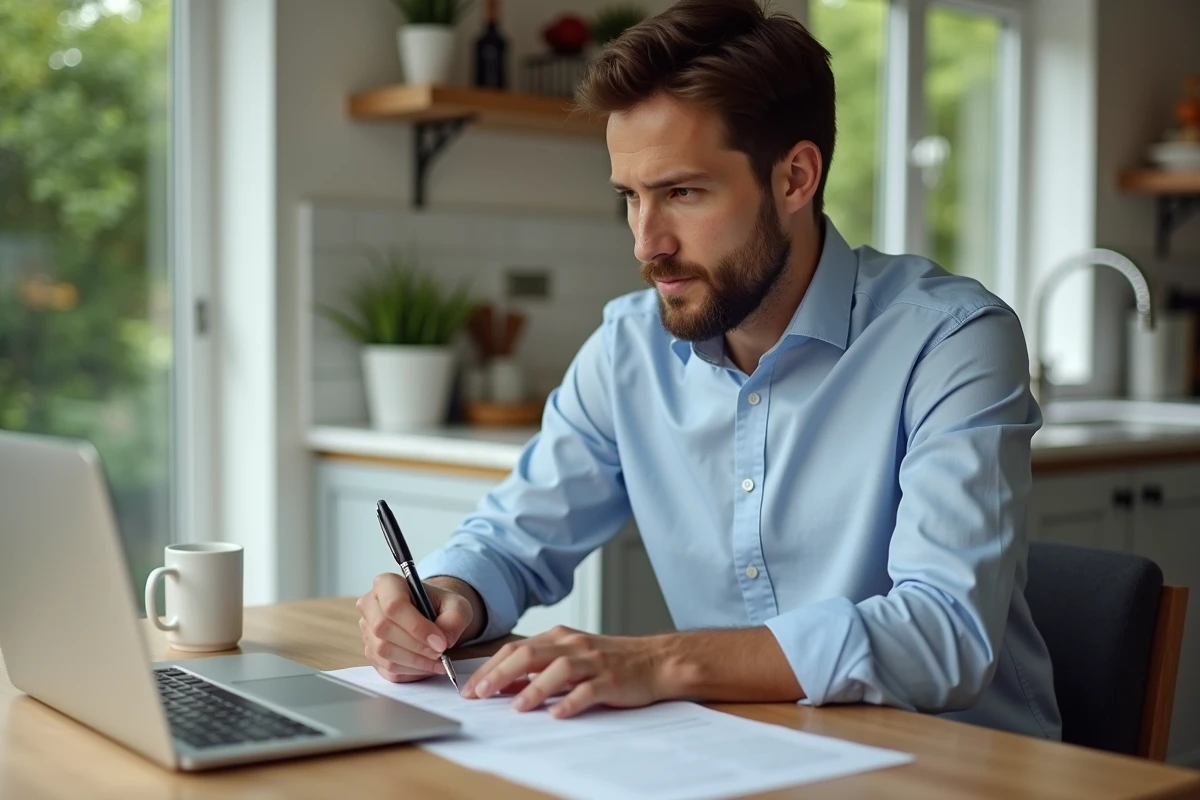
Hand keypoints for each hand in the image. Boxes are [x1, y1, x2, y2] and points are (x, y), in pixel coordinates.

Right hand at [357, 573, 473, 682]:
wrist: (432, 615)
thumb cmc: (441, 606)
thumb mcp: (457, 605)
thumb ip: (454, 620)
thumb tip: (442, 642)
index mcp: (387, 584)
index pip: (393, 605)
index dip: (417, 627)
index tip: (440, 642)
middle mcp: (370, 605)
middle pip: (383, 629)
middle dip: (416, 646)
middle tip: (440, 653)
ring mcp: (367, 630)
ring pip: (384, 651)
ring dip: (415, 662)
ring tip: (438, 661)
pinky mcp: (371, 652)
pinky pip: (386, 668)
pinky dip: (410, 672)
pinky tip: (427, 666)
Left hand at [461, 626, 666, 718]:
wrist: (655, 661)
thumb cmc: (611, 661)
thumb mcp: (571, 657)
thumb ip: (540, 668)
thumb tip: (505, 685)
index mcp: (560, 637)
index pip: (516, 647)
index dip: (491, 667)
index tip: (470, 687)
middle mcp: (573, 645)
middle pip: (530, 654)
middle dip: (501, 674)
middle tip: (481, 693)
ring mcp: (593, 661)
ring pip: (559, 669)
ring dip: (535, 688)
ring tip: (516, 707)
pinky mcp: (611, 680)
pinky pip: (589, 690)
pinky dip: (572, 702)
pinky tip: (558, 714)